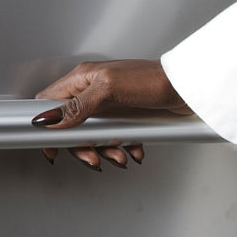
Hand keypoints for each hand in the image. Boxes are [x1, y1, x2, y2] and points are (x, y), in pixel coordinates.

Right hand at [32, 60, 192, 170]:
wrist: (189, 88)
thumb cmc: (154, 79)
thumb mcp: (110, 90)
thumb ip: (79, 106)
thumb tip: (50, 118)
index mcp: (83, 79)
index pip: (51, 102)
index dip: (46, 126)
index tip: (52, 147)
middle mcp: (94, 91)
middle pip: (72, 126)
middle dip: (81, 146)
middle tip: (93, 158)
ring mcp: (111, 105)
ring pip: (94, 135)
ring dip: (105, 150)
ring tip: (119, 156)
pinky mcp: (127, 116)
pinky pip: (116, 137)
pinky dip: (123, 147)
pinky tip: (134, 150)